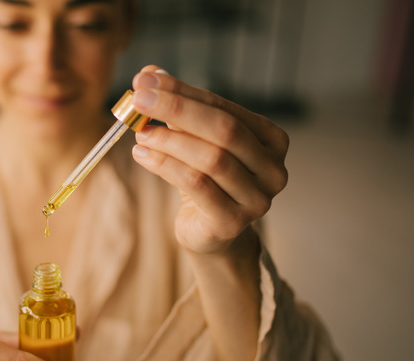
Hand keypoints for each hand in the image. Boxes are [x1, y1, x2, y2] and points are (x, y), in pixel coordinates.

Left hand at [130, 65, 288, 254]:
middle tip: (139, 100)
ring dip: (169, 141)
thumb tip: (149, 74)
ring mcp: (257, 198)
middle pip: (224, 130)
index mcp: (272, 139)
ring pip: (211, 159)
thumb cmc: (205, 179)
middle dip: (177, 110)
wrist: (210, 232)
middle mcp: (273, 169)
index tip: (147, 80)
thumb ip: (177, 108)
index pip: (224, 107)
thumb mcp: (194, 140)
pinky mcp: (232, 222)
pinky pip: (197, 186)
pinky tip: (142, 155)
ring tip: (140, 132)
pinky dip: (165, 166)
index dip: (184, 92)